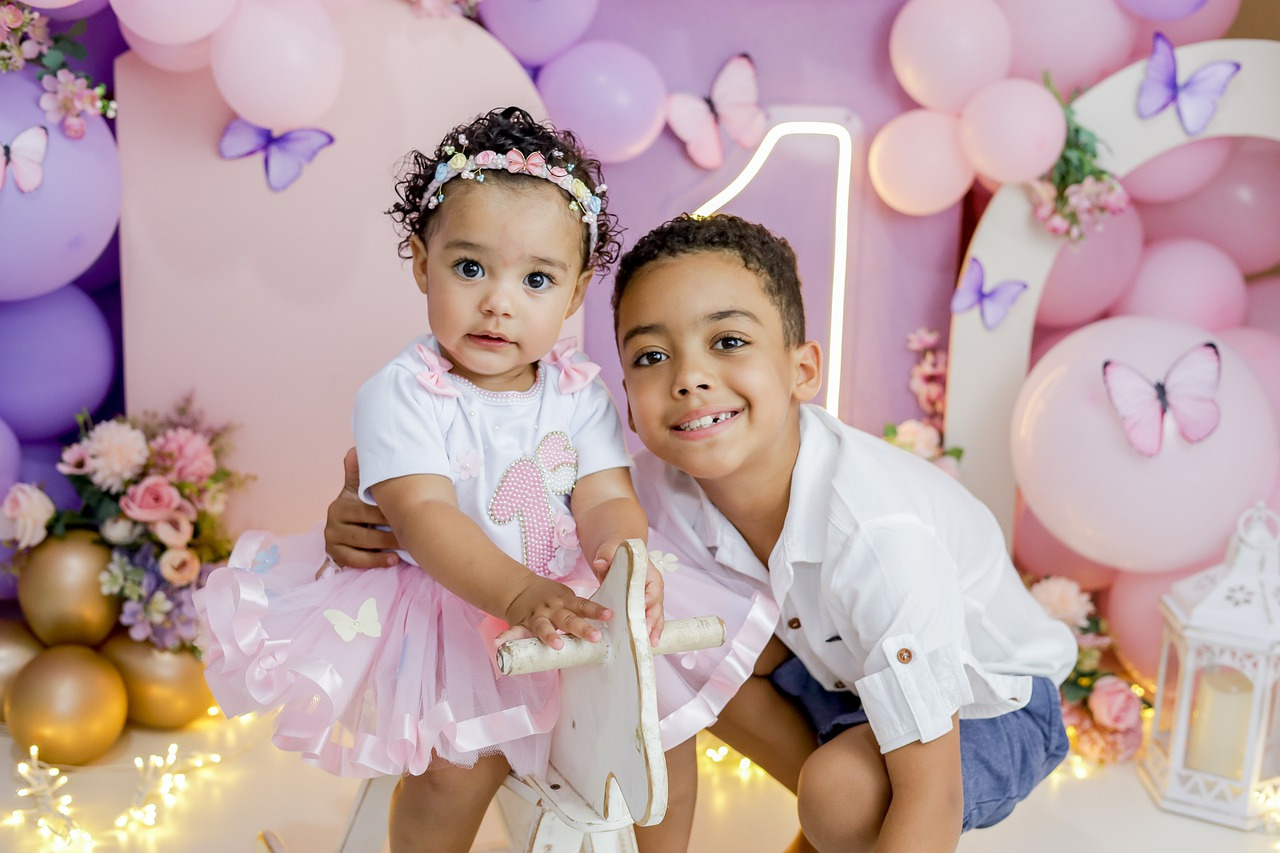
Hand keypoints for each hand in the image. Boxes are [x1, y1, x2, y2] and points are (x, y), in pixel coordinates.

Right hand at [323, 448, 399, 568]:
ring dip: (386, 546)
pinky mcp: (335, 556)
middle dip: (390, 532)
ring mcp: (332, 541)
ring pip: (363, 545)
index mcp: (340, 505)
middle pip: (365, 529)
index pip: (365, 511)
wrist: (345, 531)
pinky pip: (357, 560)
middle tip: (413, 532)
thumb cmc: (359, 508)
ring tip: (406, 546)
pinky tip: (393, 560)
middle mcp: (332, 523)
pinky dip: (376, 561)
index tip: (408, 514)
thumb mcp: (358, 491)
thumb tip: (355, 450)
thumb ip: (358, 473)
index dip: (386, 514)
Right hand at [503, 575, 612, 649]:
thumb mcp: (566, 598)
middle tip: (595, 637)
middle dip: (581, 628)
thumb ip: (579, 612)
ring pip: (543, 627)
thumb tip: (605, 623)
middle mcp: (552, 608)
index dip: (596, 610)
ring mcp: (536, 617)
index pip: (584, 605)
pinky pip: (513, 633)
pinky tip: (499, 645)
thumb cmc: (551, 599)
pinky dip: (506, 638)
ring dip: (550, 635)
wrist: (519, 588)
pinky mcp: (521, 624)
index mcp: (565, 601)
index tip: (609, 615)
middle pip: (568, 619)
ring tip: (557, 645)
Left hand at [592, 540, 663, 647]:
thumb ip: (605, 556)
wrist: (616, 554)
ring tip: (651, 644)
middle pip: (656, 605)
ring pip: (656, 615)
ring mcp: (650, 597)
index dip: (647, 602)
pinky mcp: (643, 606)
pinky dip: (649, 630)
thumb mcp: (608, 552)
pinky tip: (648, 643)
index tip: (641, 613)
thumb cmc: (614, 553)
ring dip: (654, 630)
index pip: (651, 589)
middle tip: (648, 636)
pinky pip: (649, 619)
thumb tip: (599, 563)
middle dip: (653, 621)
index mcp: (648, 572)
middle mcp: (653, 586)